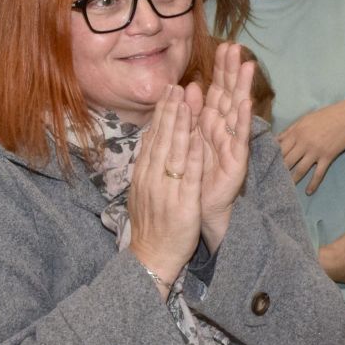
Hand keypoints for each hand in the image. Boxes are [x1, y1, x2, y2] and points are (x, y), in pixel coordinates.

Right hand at [126, 85, 205, 291]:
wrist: (151, 257)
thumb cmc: (152, 224)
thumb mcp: (144, 191)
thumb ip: (149, 167)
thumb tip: (153, 141)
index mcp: (144, 175)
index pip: (153, 138)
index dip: (161, 114)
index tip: (168, 92)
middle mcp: (152, 179)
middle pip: (162, 140)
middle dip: (170, 111)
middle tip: (176, 86)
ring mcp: (166, 191)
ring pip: (174, 152)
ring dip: (181, 126)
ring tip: (186, 103)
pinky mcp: (182, 204)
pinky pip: (188, 177)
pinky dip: (193, 157)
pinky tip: (199, 139)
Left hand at [196, 42, 255, 250]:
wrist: (199, 209)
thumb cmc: (195, 176)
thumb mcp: (190, 139)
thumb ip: (192, 114)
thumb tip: (192, 85)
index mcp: (211, 124)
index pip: (219, 90)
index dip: (223, 69)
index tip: (226, 46)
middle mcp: (225, 130)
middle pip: (230, 94)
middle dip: (234, 71)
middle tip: (238, 47)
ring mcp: (233, 144)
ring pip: (237, 111)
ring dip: (243, 88)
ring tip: (248, 67)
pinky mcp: (236, 160)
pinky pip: (239, 137)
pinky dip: (242, 119)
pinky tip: (245, 103)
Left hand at [278, 98, 344, 194]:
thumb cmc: (324, 117)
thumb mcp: (304, 120)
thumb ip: (289, 131)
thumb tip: (275, 140)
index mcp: (296, 133)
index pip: (280, 149)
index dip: (272, 158)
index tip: (266, 167)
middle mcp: (304, 143)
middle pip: (287, 161)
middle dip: (279, 171)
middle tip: (272, 181)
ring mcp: (316, 151)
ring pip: (300, 169)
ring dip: (293, 180)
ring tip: (286, 189)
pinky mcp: (327, 157)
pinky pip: (319, 173)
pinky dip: (313, 184)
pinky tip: (308, 192)